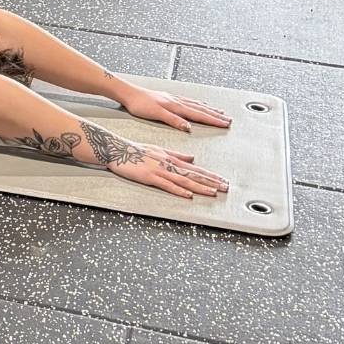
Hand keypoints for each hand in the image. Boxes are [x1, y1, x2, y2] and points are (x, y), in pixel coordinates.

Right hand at [102, 135, 231, 199]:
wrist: (118, 149)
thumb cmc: (135, 149)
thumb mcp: (159, 149)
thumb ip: (177, 154)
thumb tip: (192, 157)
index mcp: (172, 158)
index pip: (195, 168)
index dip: (210, 175)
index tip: (222, 180)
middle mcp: (169, 164)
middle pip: (194, 175)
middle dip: (211, 182)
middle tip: (225, 188)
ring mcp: (160, 171)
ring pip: (184, 180)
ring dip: (199, 187)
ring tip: (213, 192)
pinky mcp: (149, 177)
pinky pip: (166, 185)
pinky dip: (178, 190)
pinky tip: (187, 195)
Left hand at [115, 83, 232, 131]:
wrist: (128, 93)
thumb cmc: (139, 104)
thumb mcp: (156, 114)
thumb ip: (173, 120)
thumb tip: (189, 127)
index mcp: (176, 106)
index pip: (199, 114)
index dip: (213, 120)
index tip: (225, 123)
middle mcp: (177, 101)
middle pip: (201, 109)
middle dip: (216, 115)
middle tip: (228, 119)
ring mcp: (173, 99)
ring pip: (196, 104)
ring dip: (209, 109)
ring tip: (219, 112)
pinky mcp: (168, 98)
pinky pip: (189, 101)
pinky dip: (198, 104)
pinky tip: (198, 104)